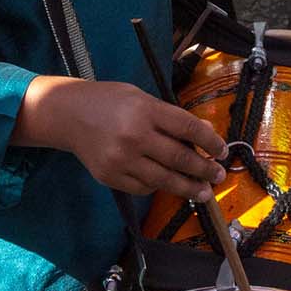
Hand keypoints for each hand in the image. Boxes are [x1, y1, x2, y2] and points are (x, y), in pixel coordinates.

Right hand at [14, 76, 227, 199]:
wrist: (67, 115)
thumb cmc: (109, 101)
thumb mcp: (141, 98)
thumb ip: (172, 116)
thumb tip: (205, 132)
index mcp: (145, 110)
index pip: (188, 128)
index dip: (210, 142)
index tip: (222, 151)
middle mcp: (134, 136)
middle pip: (180, 158)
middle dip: (204, 170)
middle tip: (218, 176)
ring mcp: (121, 160)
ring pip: (164, 180)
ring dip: (188, 188)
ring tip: (204, 192)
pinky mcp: (111, 177)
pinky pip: (144, 188)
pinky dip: (159, 188)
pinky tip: (170, 186)